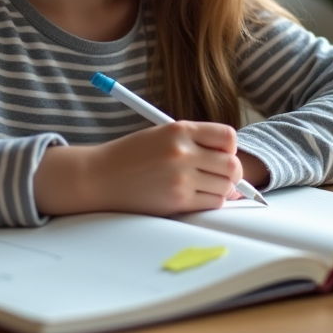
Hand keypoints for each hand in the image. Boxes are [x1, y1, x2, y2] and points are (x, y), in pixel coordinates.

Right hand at [34, 122, 243, 216]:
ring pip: (225, 187)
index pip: (227, 136)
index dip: (229, 147)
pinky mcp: (177, 201)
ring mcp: (180, 178)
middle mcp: (182, 152)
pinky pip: (212, 203)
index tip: (222, 154)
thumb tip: (231, 165)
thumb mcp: (161, 135)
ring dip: (221, 189)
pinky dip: (210, 201)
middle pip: (231, 165)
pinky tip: (195, 196)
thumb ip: (194, 143)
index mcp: (179, 130)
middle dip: (233, 173)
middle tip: (222, 176)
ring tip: (204, 186)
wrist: (100, 177)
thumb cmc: (130, 156)